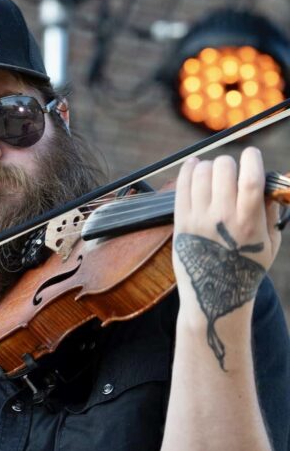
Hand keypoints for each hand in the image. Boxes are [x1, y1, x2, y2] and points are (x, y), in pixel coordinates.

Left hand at [173, 148, 280, 367]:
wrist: (213, 296)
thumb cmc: (246, 268)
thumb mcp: (271, 243)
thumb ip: (271, 211)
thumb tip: (269, 182)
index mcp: (249, 223)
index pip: (250, 179)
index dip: (252, 159)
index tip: (252, 154)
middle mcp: (222, 219)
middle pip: (223, 170)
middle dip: (230, 162)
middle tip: (232, 169)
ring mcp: (198, 219)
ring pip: (201, 174)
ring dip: (209, 166)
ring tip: (214, 171)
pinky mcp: (180, 222)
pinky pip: (181, 187)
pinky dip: (188, 170)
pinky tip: (194, 165)